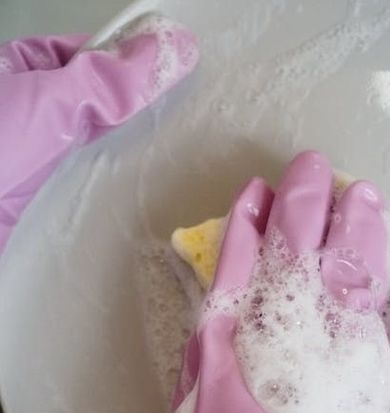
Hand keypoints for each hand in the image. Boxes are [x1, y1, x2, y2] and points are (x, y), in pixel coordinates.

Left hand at [0, 19, 197, 252]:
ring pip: (92, 146)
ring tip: (174, 160)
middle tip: (182, 126)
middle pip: (93, 102)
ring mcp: (34, 156)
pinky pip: (83, 185)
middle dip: (132, 114)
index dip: (129, 64)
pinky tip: (139, 194)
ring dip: (124, 156)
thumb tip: (177, 47)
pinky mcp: (41, 199)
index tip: (176, 78)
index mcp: (17, 68)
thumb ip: (109, 80)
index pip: (86, 56)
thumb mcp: (50, 100)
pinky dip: (109, 189)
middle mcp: (27, 108)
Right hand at [145, 151, 389, 412]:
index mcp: (230, 363)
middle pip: (309, 256)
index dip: (252, 222)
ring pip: (367, 280)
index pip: (241, 266)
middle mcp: (297, 354)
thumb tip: (219, 337)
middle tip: (321, 172)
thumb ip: (200, 389)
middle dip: (314, 205)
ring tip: (369, 199)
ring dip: (367, 232)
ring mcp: (360, 381)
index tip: (261, 192)